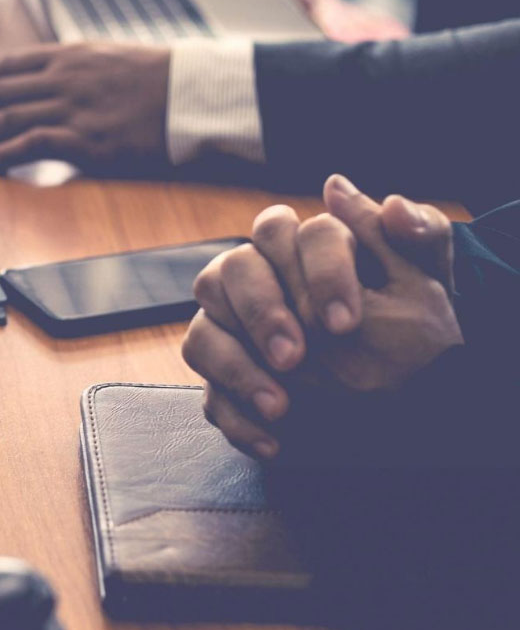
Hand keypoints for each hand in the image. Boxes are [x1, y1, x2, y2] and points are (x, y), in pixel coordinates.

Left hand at [0, 43, 168, 171]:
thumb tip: (57, 77)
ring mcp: (72, 108)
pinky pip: (31, 144)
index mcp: (70, 56)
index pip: (11, 66)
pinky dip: (2, 154)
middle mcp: (63, 78)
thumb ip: (79, 68)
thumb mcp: (114, 59)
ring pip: (5, 118)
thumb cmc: (162, 79)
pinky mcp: (84, 139)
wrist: (195, 95)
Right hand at [181, 175, 461, 458]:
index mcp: (299, 249)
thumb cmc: (417, 332)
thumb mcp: (428, 282)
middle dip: (261, 314)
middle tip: (297, 357)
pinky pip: (209, 398)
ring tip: (282, 406)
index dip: (313, 273)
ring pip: (203, 335)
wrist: (409, 401)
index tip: (345, 322)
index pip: (284, 231)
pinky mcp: (228, 385)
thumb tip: (339, 188)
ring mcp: (233, 335)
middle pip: (229, 272)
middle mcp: (256, 283)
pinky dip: (237, 420)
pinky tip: (274, 441)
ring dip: (237, 370)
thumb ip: (402, 231)